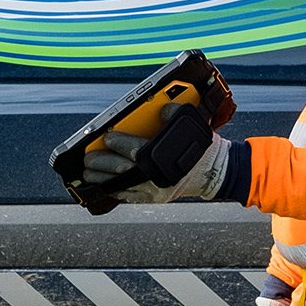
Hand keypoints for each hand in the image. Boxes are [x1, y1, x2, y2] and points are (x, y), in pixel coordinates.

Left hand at [80, 103, 230, 203]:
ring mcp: (156, 191)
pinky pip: (130, 197)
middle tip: (88, 160)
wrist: (216, 172)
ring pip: (122, 187)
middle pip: (122, 172)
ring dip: (103, 181)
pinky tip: (105, 186)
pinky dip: (116, 192)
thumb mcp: (191, 124)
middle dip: (102, 165)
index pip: (135, 150)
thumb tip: (160, 108)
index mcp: (164, 158)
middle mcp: (157, 178)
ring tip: (89, 175)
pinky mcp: (156, 198)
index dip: (118, 144)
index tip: (106, 137)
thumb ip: (173, 113)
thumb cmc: (202, 148)